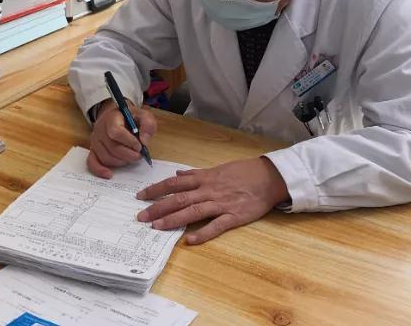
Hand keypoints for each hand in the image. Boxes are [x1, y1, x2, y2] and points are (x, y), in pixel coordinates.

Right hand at [87, 100, 157, 178]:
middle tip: (139, 156)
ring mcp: (95, 141)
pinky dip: (99, 170)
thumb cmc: (130, 118)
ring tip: (130, 158)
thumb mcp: (143, 115)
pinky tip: (109, 174)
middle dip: (128, 155)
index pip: (116, 132)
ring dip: (121, 162)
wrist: (116, 117)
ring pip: (105, 157)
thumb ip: (147, 125)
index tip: (140, 146)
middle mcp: (100, 129)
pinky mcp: (93, 150)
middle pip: (112, 147)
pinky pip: (92, 162)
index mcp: (112, 118)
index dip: (129, 141)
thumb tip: (144, 142)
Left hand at [135, 157, 289, 244]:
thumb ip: (197, 174)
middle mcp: (209, 190)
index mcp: (205, 178)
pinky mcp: (234, 216)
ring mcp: (221, 203)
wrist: (269, 177)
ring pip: (193, 211)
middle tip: (141, 217)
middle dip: (158, 207)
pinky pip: (216, 226)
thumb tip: (178, 175)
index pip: (174, 183)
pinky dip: (203, 233)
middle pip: (179, 198)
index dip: (156, 189)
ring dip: (173, 219)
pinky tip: (190, 240)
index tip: (141, 196)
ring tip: (157, 227)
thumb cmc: (244, 172)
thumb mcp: (218, 168)